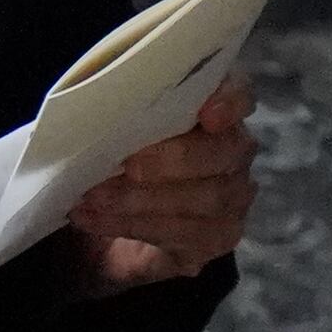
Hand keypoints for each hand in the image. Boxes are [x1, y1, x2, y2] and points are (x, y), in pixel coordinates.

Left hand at [72, 77, 256, 291]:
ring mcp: (232, 197)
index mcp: (213, 112)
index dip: (230, 102)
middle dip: (170, 159)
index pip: (239, 95)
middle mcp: (233, 152)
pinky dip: (128, 224)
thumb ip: (121, 115)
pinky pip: (180, 231)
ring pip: (204, 197)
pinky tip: (91, 218)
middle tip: (124, 166)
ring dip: (140, 198)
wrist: (116, 231)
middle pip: (224, 150)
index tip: (207, 115)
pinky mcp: (217, 237)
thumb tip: (92, 112)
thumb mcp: (113, 132)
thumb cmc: (116, 163)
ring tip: (92, 197)